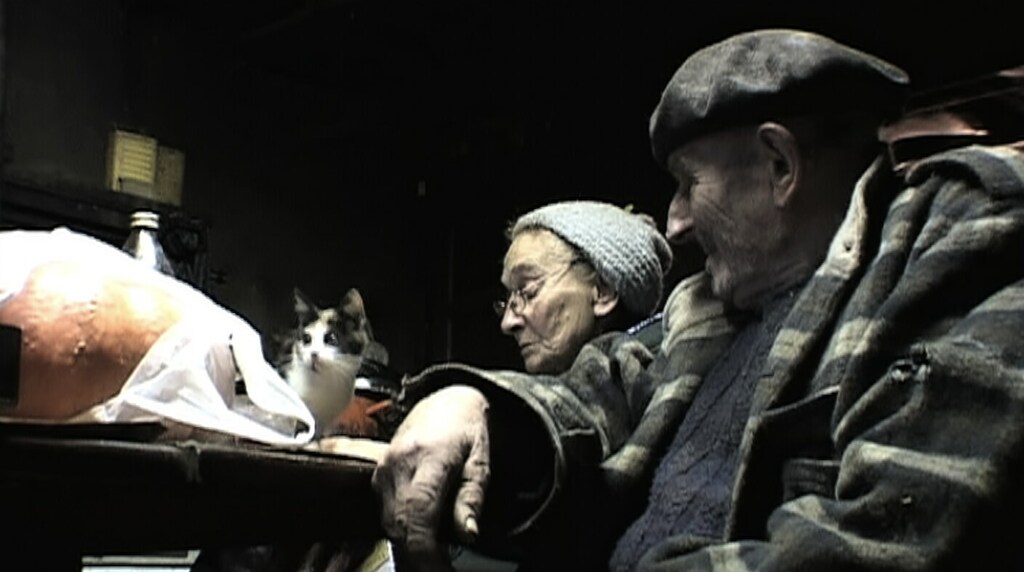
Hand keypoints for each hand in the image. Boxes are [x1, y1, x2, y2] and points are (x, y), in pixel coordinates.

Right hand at [372, 385, 490, 570]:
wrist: (445, 404)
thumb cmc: (466, 430)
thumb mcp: (480, 461)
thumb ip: (472, 498)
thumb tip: (468, 533)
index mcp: (427, 456)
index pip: (417, 511)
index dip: (424, 549)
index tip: (438, 570)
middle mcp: (396, 464)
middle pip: (398, 524)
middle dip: (417, 558)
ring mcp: (382, 472)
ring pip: (388, 525)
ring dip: (408, 550)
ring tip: (433, 565)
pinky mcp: (377, 479)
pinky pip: (385, 517)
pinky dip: (401, 537)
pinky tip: (419, 549)